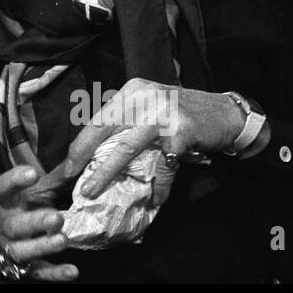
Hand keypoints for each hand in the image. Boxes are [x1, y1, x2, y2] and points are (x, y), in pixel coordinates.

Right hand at [0, 164, 77, 281]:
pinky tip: (71, 271)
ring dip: (42, 246)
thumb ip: (52, 180)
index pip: (3, 189)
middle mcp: (6, 226)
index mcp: (6, 203)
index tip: (32, 173)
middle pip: (15, 225)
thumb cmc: (19, 211)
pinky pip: (39, 272)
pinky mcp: (25, 269)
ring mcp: (12, 248)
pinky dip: (55, 273)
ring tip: (62, 240)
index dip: (15, 181)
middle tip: (56, 217)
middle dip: (35, 222)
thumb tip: (78, 160)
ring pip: (22, 250)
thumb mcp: (30, 193)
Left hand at [65, 78, 244, 199]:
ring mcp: (161, 114)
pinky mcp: (180, 131)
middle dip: (82, 157)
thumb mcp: (150, 108)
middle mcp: (143, 98)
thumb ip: (126, 125)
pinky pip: (162, 166)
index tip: (65, 167)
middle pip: (104, 131)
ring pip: (125, 149)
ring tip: (92, 192)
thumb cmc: (184, 114)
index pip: (97, 120)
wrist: (228, 113)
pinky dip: (158, 187)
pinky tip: (155, 200)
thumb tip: (95, 157)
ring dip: (106, 174)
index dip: (79, 145)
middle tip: (69, 180)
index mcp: (131, 92)